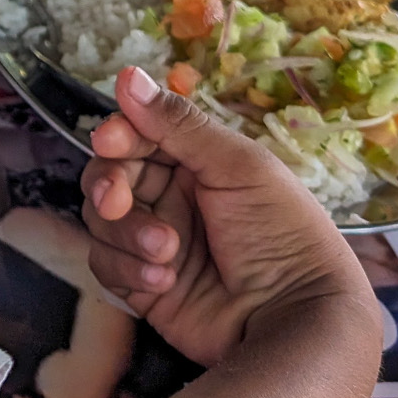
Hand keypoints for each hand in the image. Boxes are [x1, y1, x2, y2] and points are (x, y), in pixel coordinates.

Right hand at [81, 66, 371, 366]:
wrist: (297, 321)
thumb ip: (179, 125)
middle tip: (117, 203)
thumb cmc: (282, 234)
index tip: (110, 141)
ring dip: (127, 234)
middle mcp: (171, 197)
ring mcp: (154, 241)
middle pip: (108, 175)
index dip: (119, 135)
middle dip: (109, 186)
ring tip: (168, 253)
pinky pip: (105, 264)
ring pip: (100, 221)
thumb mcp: (239, 169)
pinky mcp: (142, 284)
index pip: (138, 135)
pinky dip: (128, 269)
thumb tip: (128, 76)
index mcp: (197, 161)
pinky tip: (165, 280)